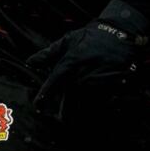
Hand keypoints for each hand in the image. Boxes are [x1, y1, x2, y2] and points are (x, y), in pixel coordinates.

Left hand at [26, 0, 149, 119]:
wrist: (120, 35)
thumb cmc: (90, 38)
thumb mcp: (67, 41)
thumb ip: (47, 55)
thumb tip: (29, 62)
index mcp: (66, 68)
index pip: (50, 91)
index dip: (42, 101)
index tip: (39, 106)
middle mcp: (80, 80)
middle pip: (67, 112)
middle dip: (65, 115)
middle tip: (63, 115)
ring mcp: (96, 88)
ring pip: (83, 113)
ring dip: (80, 115)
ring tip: (79, 112)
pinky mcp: (111, 92)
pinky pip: (99, 109)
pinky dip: (95, 111)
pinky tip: (94, 105)